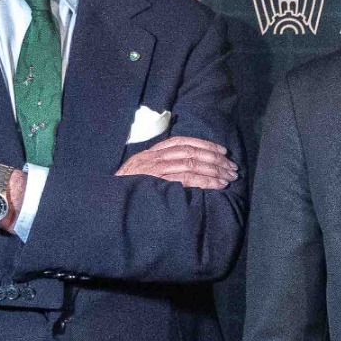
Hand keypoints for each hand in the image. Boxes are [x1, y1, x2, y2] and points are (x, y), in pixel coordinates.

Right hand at [116, 135, 237, 189]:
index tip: (222, 150)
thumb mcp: (142, 171)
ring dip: (215, 170)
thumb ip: (160, 166)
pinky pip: (187, 179)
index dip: (205, 144)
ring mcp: (156, 169)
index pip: (183, 142)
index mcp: (152, 152)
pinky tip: (218, 185)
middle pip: (191, 152)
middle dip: (215, 158)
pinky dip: (206, 181)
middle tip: (232, 167)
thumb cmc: (127, 188)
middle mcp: (155, 157)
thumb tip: (186, 166)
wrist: (107, 199)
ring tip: (230, 177)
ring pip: (192, 163)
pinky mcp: (158, 183)